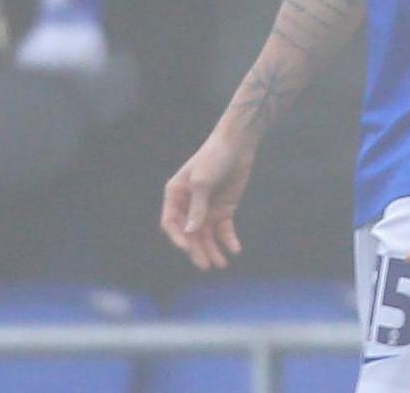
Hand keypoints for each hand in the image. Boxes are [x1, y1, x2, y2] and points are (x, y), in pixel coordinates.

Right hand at [161, 135, 255, 271]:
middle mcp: (188, 205)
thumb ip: (198, 206)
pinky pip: (224, 230)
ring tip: (221, 264)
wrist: (238, 144)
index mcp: (175, 196)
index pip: (171, 223)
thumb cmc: (214, 157)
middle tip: (207, 265)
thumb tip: (190, 231)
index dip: (178, 238)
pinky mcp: (224, 209)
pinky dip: (228, 240)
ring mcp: (206, 209)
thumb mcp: (203, 181)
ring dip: (213, 250)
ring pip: (207, 236)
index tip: (188, 248)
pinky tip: (235, 249)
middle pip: (190, 234)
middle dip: (198, 250)